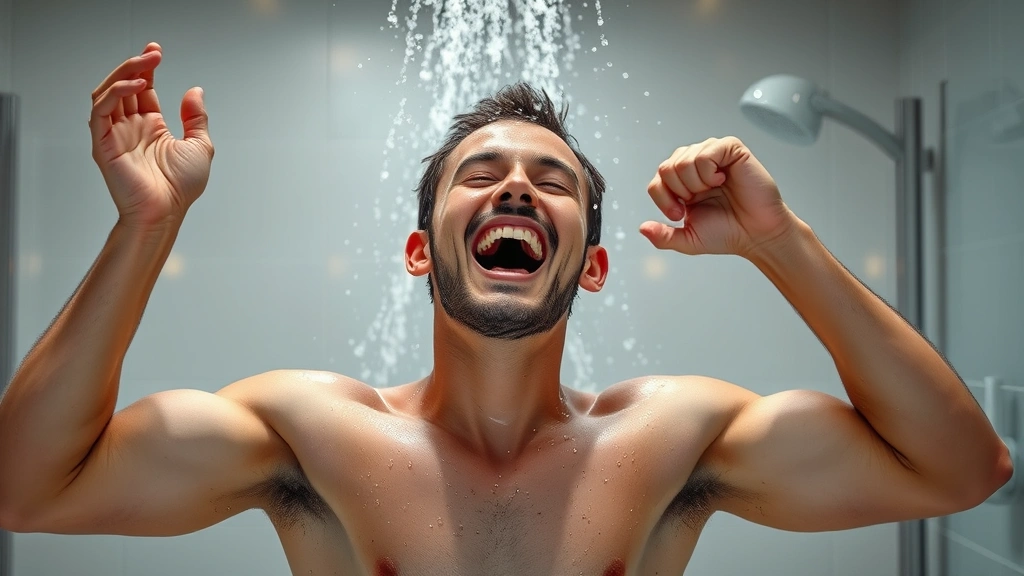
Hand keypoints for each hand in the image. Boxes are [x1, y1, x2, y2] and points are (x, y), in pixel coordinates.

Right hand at [89, 42, 213, 229]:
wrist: (166, 212)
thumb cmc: (180, 188)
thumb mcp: (200, 146)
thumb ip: (196, 118)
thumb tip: (195, 92)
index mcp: (150, 127)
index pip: (143, 89)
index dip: (148, 68)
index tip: (156, 52)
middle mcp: (130, 128)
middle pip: (124, 85)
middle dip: (137, 65)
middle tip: (153, 53)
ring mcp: (115, 134)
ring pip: (108, 93)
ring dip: (124, 74)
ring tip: (146, 65)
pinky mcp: (103, 143)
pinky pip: (100, 111)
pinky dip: (115, 94)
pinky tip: (135, 86)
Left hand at [639, 137, 797, 258]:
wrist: (756, 234)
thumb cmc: (727, 233)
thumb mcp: (688, 239)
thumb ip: (663, 237)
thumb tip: (642, 228)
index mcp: (682, 182)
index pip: (656, 181)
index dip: (665, 200)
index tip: (682, 213)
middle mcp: (694, 164)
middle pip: (666, 168)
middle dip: (681, 192)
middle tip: (700, 200)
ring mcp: (712, 154)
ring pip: (683, 160)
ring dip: (697, 183)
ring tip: (715, 190)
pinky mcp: (730, 149)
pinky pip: (706, 152)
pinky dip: (710, 171)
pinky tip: (723, 180)